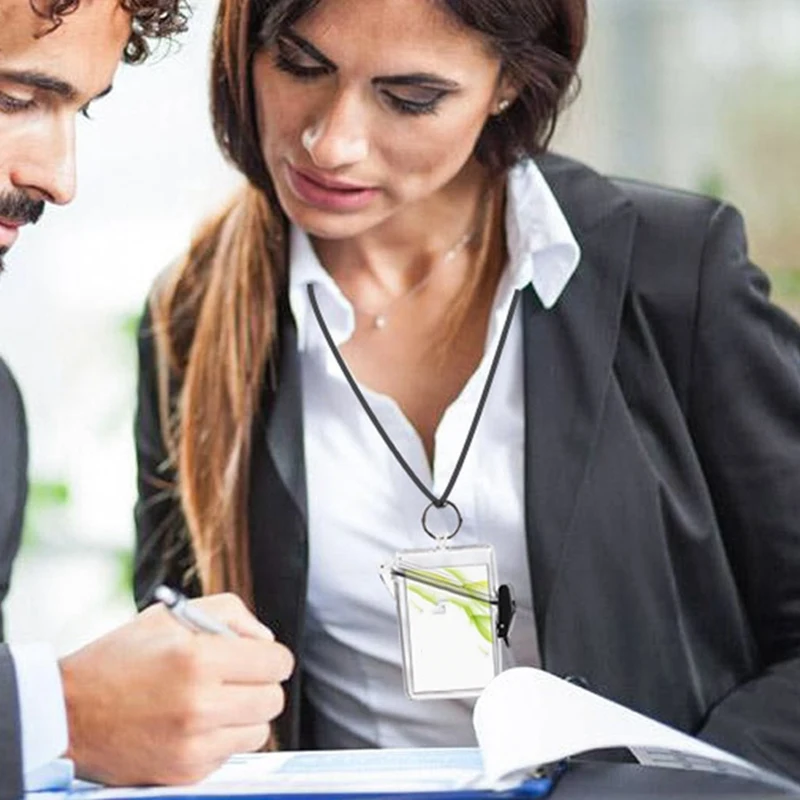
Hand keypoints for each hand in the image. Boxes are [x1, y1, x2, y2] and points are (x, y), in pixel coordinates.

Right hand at [59, 593, 293, 785]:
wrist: (65, 713)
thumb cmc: (120, 657)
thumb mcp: (173, 615)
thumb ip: (231, 615)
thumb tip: (266, 642)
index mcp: (199, 658)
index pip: (277, 663)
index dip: (270, 657)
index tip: (257, 657)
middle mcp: (200, 704)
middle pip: (273, 699)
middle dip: (260, 685)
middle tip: (235, 678)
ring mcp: (193, 744)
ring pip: (259, 731)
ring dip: (244, 715)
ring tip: (213, 701)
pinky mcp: (185, 773)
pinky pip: (230, 753)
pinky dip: (220, 739)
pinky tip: (191, 724)